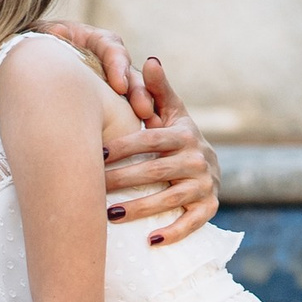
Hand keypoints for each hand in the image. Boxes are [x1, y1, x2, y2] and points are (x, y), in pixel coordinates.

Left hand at [43, 26, 220, 241]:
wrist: (209, 165)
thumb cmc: (178, 137)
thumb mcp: (173, 112)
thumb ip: (158, 89)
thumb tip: (148, 60)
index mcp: (185, 135)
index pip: (151, 140)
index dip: (125, 146)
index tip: (97, 153)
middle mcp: (198, 159)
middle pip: (155, 170)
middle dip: (123, 179)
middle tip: (92, 186)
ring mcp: (205, 186)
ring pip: (169, 198)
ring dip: (140, 208)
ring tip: (110, 214)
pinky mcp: (209, 209)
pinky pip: (191, 223)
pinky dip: (173, 233)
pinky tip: (149, 241)